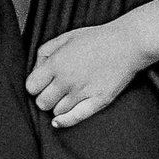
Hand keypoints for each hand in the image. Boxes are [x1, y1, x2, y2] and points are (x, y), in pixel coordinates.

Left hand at [28, 18, 146, 129]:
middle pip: (42, 103)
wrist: (127, 43)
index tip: (41, 83)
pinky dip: (64, 121)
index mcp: (56, 63)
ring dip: (58, 105)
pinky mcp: (97, 101)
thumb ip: (45, 53)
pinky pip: (74, 118)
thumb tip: (36, 71)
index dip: (35, 85)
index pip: (31, 87)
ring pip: (57, 112)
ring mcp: (82, 92)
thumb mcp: (65, 37)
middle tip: (54, 90)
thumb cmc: (96, 38)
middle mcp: (67, 80)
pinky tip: (59, 120)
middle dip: (45, 97)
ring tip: (67, 95)